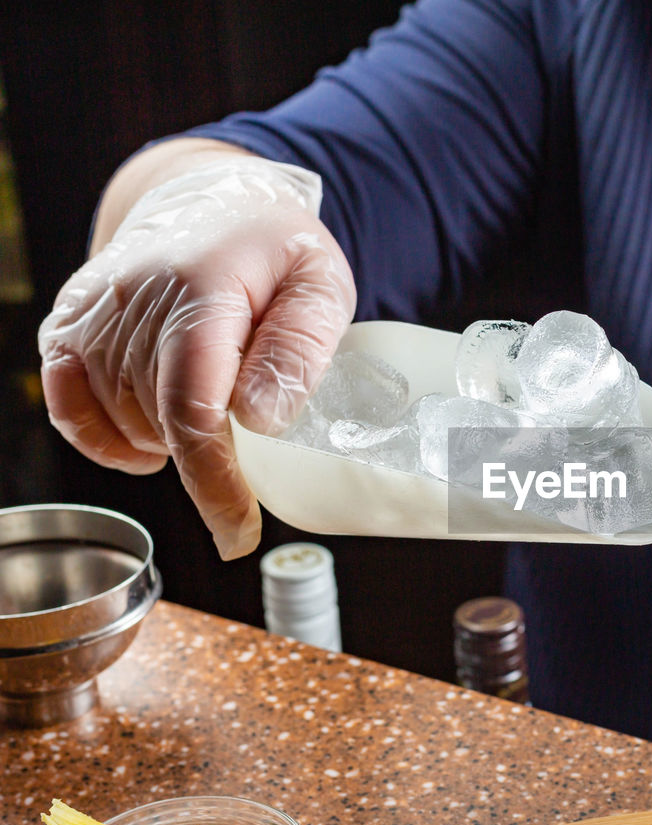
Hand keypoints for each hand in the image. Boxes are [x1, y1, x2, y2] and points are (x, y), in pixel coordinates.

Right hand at [38, 154, 355, 558]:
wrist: (211, 201)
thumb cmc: (276, 251)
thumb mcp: (321, 285)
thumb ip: (300, 347)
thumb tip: (261, 418)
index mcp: (202, 287)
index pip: (192, 405)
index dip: (213, 480)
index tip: (238, 531)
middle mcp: (130, 298)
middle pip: (161, 423)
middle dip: (211, 452)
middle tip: (253, 416)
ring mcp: (89, 313)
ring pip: (122, 422)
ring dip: (170, 437)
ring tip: (214, 396)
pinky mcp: (65, 327)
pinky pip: (70, 408)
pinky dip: (109, 438)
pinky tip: (154, 434)